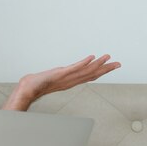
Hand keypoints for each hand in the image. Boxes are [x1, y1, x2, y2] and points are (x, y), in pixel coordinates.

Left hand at [4, 55, 120, 110]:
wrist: (28, 88)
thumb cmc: (37, 84)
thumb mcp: (51, 80)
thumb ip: (58, 78)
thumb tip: (61, 75)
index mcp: (70, 82)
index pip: (89, 76)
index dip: (101, 72)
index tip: (111, 67)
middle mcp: (70, 80)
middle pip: (91, 74)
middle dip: (105, 69)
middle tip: (118, 63)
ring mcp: (66, 77)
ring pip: (86, 71)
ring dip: (98, 64)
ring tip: (108, 57)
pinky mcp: (60, 74)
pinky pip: (74, 68)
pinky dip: (83, 63)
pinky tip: (91, 57)